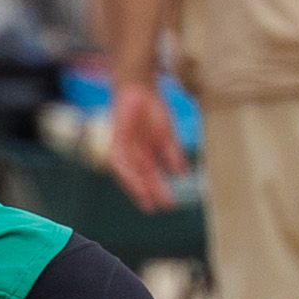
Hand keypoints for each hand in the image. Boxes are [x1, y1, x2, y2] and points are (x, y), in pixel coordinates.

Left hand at [106, 80, 186, 210]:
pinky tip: (136, 177)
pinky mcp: (116, 139)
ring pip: (128, 172)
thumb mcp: (166, 136)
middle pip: (139, 178)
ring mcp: (124, 147)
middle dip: (146, 193)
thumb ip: (173, 155)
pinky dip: (128, 168)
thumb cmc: (153, 111)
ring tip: (145, 197)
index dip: (156, 191)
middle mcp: (133, 154)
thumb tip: (182, 174)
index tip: (165, 205)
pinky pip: (120, 158)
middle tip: (155, 208)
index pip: (149, 177)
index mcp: (144, 154)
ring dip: (136, 185)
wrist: (141, 90)